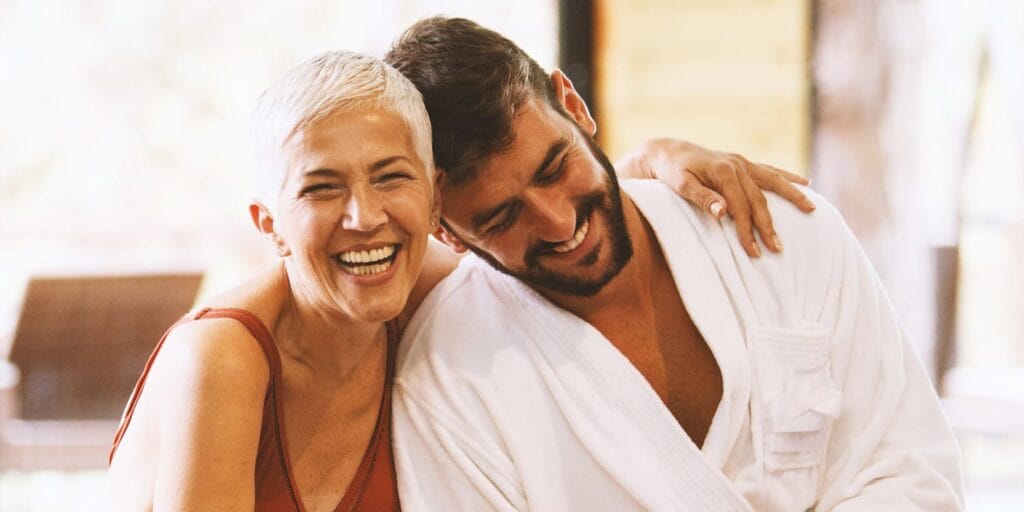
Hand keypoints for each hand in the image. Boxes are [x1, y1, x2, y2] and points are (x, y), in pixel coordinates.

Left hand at [616, 138, 814, 256]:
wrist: (667, 152)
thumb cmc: (671, 172)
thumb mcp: (680, 185)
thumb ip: (702, 198)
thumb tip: (723, 212)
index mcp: (723, 171)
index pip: (741, 207)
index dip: (748, 230)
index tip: (754, 251)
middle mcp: (737, 165)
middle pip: (759, 199)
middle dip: (768, 225)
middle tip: (777, 248)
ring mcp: (742, 163)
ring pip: (773, 181)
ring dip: (792, 196)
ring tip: (811, 210)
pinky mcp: (743, 163)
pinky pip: (770, 171)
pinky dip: (788, 177)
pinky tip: (806, 183)